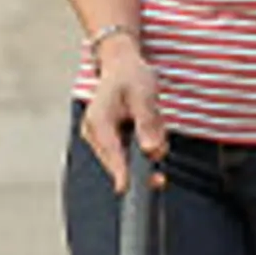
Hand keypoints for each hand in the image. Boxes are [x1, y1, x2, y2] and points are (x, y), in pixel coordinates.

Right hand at [82, 48, 166, 191]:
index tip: (127, 190)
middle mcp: (94, 132)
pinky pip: (129, 150)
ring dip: (147, 145)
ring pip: (128, 157)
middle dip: (144, 155)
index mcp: (99, 121)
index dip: (122, 173)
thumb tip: (151, 151)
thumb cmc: (131, 76)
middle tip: (161, 144)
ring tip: (152, 117)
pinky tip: (148, 121)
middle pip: (119, 161)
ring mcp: (100, 137)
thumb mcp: (144, 95)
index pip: (112, 153)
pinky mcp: (108, 139)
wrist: (121, 64)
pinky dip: (143, 141)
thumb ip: (147, 123)